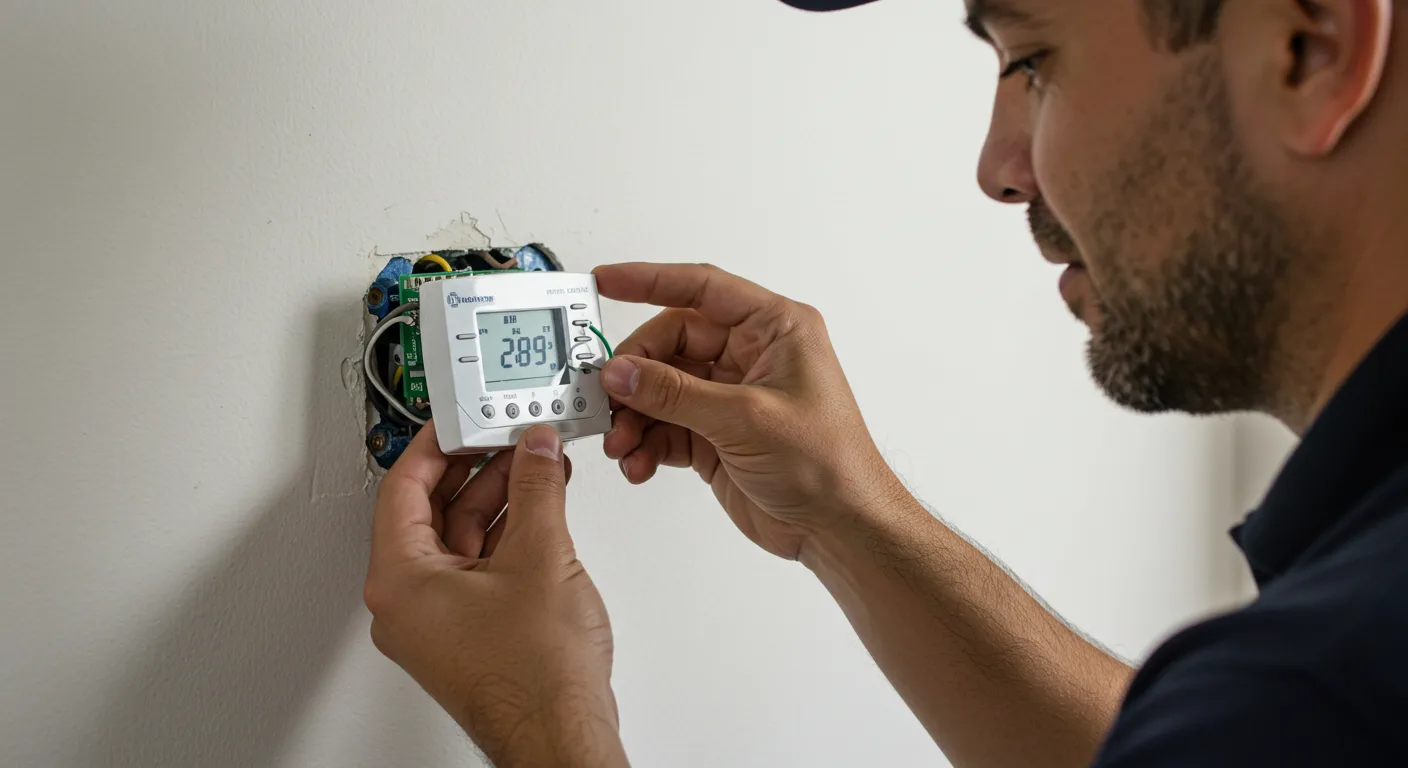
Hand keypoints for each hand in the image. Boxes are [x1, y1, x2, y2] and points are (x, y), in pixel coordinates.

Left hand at [364, 423, 627, 767]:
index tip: (462, 419)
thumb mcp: (539, 554)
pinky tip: (542, 508)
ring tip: (538, 465)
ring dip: (499, 498)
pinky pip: (478, 566)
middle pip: (432, 510)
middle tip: (509, 436)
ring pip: (460, 538)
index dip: (437, 445)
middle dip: (478, 469)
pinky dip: (508, 533)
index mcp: (400, 580)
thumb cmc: (536, 676)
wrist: (563, 734)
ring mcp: (438, 621)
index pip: (403, 487)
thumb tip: (535, 449)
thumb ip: (536, 487)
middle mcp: (408, 603)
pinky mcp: (469, 632)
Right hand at [596, 262, 905, 560]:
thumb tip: (623, 373)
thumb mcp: (747, 419)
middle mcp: (751, 357)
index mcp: (774, 330)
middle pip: (671, 344)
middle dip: (635, 372)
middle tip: (608, 395)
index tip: (606, 282)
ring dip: (635, 415)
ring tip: (621, 441)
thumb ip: (677, 394)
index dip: (650, 281)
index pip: (703, 289)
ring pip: (662, 389)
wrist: (841, 529)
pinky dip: (646, 443)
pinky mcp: (716, 436)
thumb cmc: (829, 465)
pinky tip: (638, 461)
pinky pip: (666, 426)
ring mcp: (731, 398)